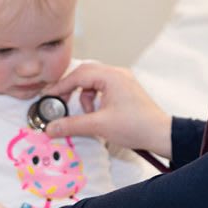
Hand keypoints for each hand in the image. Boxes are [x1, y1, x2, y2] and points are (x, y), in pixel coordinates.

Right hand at [43, 63, 171, 157]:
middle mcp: (117, 73)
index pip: (78, 75)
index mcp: (111, 76)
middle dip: (70, 89)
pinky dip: (95, 100)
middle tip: (59, 103)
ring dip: (85, 97)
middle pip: (85, 74)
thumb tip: (50, 128)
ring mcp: (122, 81)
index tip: (46, 97)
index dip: (60, 86)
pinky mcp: (124, 90)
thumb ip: (72, 125)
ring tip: (88, 115)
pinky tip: (97, 115)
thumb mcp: (99, 126)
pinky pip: (102, 89)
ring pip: (93, 82)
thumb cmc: (135, 126)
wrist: (160, 134)